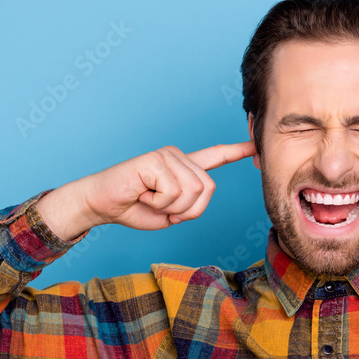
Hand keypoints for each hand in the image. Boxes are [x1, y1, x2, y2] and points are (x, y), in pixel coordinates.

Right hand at [37, 141, 255, 239]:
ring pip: (193, 191)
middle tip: (162, 208)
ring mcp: (167, 155)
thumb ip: (191, 205)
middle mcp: (178, 156)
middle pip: (208, 189)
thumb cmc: (134, 208)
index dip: (237, 152)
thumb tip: (201, 191)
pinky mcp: (155, 160)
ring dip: (172, 207)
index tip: (257, 145)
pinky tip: (143, 194)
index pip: (215, 156)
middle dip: (187, 210)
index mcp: (184, 168)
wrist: (101, 204)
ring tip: (150, 199)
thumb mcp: (171, 213)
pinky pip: (174, 191)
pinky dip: (159, 202)